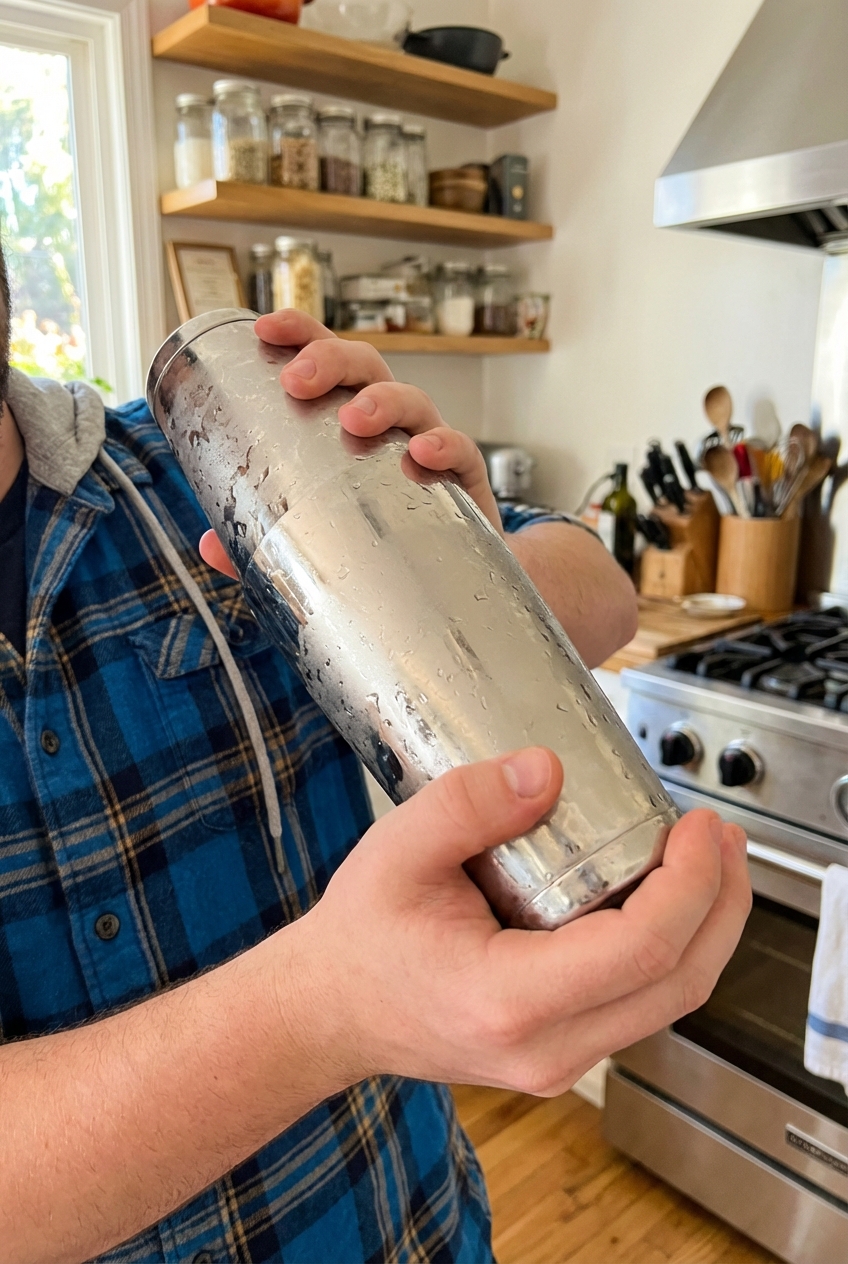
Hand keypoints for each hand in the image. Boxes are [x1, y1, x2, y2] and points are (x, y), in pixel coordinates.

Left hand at [199, 309, 500, 578]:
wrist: (449, 578)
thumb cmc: (378, 532)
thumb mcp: (317, 532)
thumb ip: (263, 536)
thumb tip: (209, 546)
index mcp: (350, 415)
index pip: (326, 358)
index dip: (299, 333)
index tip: (265, 328)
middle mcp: (391, 420)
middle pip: (365, 365)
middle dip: (330, 361)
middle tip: (297, 382)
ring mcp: (428, 444)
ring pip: (412, 399)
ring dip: (383, 400)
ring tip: (356, 418)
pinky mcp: (464, 482)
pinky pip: (462, 453)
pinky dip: (445, 446)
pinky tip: (423, 454)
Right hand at [295, 748, 751, 1095]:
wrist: (328, 1012)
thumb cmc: (358, 940)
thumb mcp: (396, 851)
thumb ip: (468, 803)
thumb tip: (548, 770)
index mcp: (507, 1000)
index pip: (641, 951)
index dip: (690, 884)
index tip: (699, 827)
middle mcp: (546, 1048)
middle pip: (680, 985)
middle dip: (721, 903)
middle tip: (723, 835)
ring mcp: (558, 1062)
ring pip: (671, 1002)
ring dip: (706, 927)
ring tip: (708, 857)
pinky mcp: (562, 1053)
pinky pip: (642, 1005)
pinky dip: (671, 949)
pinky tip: (665, 896)